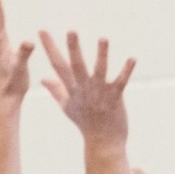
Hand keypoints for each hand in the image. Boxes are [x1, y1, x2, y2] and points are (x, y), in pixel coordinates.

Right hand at [39, 31, 134, 145]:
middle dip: (74, 48)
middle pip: (76, 66)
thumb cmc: (85, 124)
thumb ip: (55, 90)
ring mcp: (100, 93)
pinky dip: (126, 70)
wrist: (103, 142)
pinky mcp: (116, 98)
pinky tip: (132, 59)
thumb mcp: (67, 107)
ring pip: (100, 70)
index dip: (50, 47)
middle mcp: (84, 89)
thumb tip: (42, 78)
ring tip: (103, 39)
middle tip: (71, 31)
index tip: (42, 30)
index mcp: (72, 89)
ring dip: (102, 55)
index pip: (58, 65)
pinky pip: (121, 81)